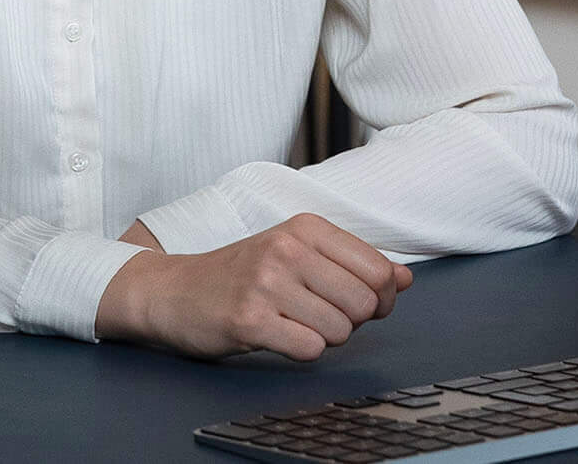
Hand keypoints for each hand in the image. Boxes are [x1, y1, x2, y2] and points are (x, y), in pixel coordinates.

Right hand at [97, 213, 412, 360]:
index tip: (351, 300)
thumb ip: (352, 263)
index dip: (379, 298)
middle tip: (314, 314)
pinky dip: (299, 351)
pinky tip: (275, 335)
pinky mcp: (248, 319)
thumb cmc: (241, 274)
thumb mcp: (296, 253)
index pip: (381, 270)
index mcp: (305, 227)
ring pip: (340, 331)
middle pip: (365, 304)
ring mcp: (266, 283)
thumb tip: (405, 279)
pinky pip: (310, 350)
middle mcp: (287, 248)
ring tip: (290, 322)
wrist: (172, 291)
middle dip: (349, 321)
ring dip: (322, 338)